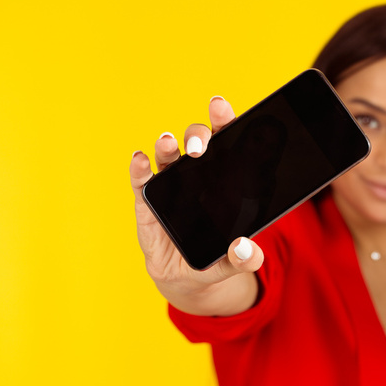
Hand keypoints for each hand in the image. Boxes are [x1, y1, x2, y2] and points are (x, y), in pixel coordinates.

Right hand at [129, 96, 264, 301]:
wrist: (187, 277)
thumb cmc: (214, 257)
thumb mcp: (232, 262)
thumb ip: (243, 259)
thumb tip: (246, 250)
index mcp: (225, 179)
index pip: (227, 141)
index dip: (224, 121)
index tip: (221, 108)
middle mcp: (198, 174)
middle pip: (198, 142)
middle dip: (198, 135)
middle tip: (200, 147)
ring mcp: (171, 185)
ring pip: (169, 156)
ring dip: (168, 146)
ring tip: (170, 143)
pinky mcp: (147, 202)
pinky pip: (141, 180)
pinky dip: (139, 168)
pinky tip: (140, 160)